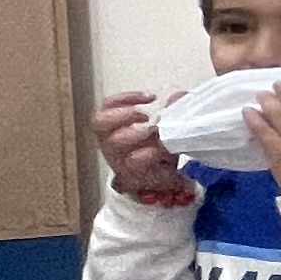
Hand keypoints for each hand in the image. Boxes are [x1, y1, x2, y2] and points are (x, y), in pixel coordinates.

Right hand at [94, 88, 192, 205]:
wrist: (162, 183)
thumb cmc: (157, 150)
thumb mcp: (165, 128)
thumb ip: (171, 112)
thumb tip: (179, 96)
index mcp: (113, 128)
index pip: (107, 107)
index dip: (124, 98)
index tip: (150, 97)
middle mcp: (111, 144)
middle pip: (101, 124)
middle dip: (124, 114)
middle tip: (145, 116)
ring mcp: (119, 161)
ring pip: (116, 144)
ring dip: (137, 134)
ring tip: (155, 132)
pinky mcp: (132, 177)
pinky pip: (136, 164)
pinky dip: (151, 155)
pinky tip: (163, 152)